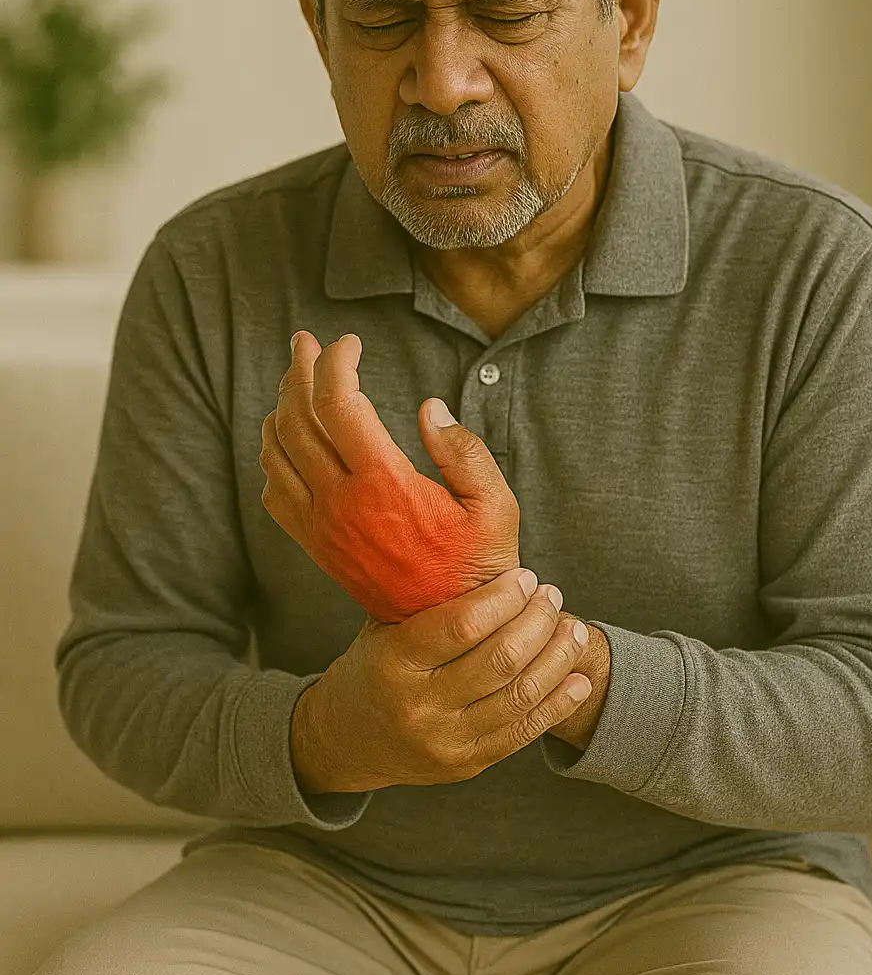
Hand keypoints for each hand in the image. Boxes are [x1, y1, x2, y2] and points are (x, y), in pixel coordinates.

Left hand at [260, 331, 521, 622]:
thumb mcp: (496, 506)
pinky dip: (272, 456)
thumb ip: (465, 452)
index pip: (339, 403)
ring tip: (295, 382)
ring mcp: (322, 527)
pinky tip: (288, 439)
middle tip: (306, 344)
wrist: (447, 631)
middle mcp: (343, 504)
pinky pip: (273, 493)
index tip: (351, 343)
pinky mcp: (316, 547)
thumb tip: (429, 408)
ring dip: (279, 408)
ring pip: (276, 453)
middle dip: (298, 370)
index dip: (337, 362)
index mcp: (385, 485)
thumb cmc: (479, 566)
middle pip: (296, 419)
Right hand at [290, 566, 591, 792]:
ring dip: (557, 658)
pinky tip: (578, 678)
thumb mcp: (385, 627)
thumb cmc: (374, 667)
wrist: (347, 741)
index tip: (526, 577)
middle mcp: (419, 705)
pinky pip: (523, 732)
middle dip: (537, 621)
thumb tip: (479, 541)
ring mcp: (445, 741)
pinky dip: (557, 703)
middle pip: (500, 658)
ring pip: (519, 695)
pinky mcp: (467, 764)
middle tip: (552, 595)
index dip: (504, 597)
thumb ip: (427, 598)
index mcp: (395, 662)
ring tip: (573, 629)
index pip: (462, 624)